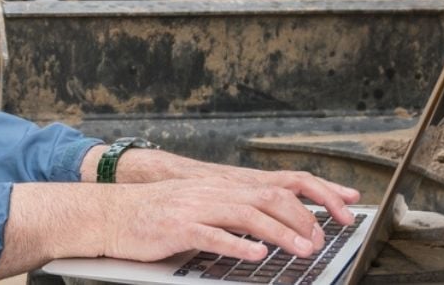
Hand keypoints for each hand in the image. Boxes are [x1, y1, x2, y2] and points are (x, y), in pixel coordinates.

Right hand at [103, 177, 334, 262]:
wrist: (109, 213)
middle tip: (318, 241)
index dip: (308, 200)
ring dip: (279, 233)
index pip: (275, 187)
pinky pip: (212, 235)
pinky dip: (237, 245)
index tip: (334, 214)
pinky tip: (256, 255)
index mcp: (220, 188)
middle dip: (300, 219)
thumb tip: (265, 233)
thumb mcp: (196, 208)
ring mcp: (194, 208)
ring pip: (246, 214)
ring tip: (301, 250)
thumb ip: (228, 216)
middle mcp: (212, 193)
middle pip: (268, 197)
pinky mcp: (177, 227)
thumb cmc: (152, 216)